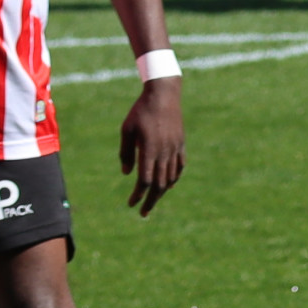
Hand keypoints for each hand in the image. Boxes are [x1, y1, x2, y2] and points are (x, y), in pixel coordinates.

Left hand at [119, 79, 185, 210]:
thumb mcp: (127, 130)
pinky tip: (168, 185)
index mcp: (150, 150)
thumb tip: (127, 174)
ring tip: (153, 200)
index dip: (138, 195)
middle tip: (143, 213)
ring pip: (170, 177)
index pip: (145, 180)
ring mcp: (175, 148)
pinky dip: (174, 178)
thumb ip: (126, 153)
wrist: (164, 94)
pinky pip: (179, 166)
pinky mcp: (181, 143)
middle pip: (159, 184)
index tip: (131, 203)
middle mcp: (165, 152)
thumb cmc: (141, 111)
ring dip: (162, 192)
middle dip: (151, 201)